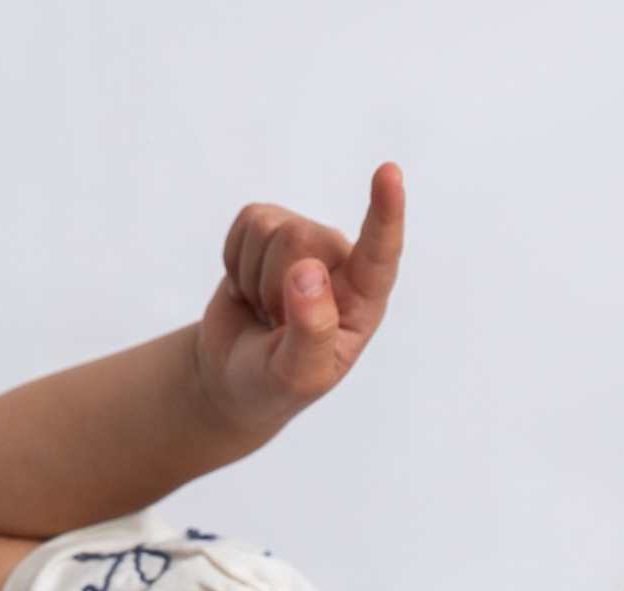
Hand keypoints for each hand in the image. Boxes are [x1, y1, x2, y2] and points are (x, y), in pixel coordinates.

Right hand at [194, 162, 405, 439]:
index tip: (390, 173)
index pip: (380, 254)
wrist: (233, 377)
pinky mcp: (273, 228)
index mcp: (362, 303)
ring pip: (271, 227)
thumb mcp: (296, 377)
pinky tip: (248, 288)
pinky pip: (247, 221)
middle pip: (298, 238)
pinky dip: (235, 261)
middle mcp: (342, 264)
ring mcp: (308, 242)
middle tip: (274, 324)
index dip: (385, 213)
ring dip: (252, 277)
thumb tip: (310, 273)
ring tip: (264, 310)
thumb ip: (311, 332)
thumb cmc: (274, 384)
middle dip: (270, 285)